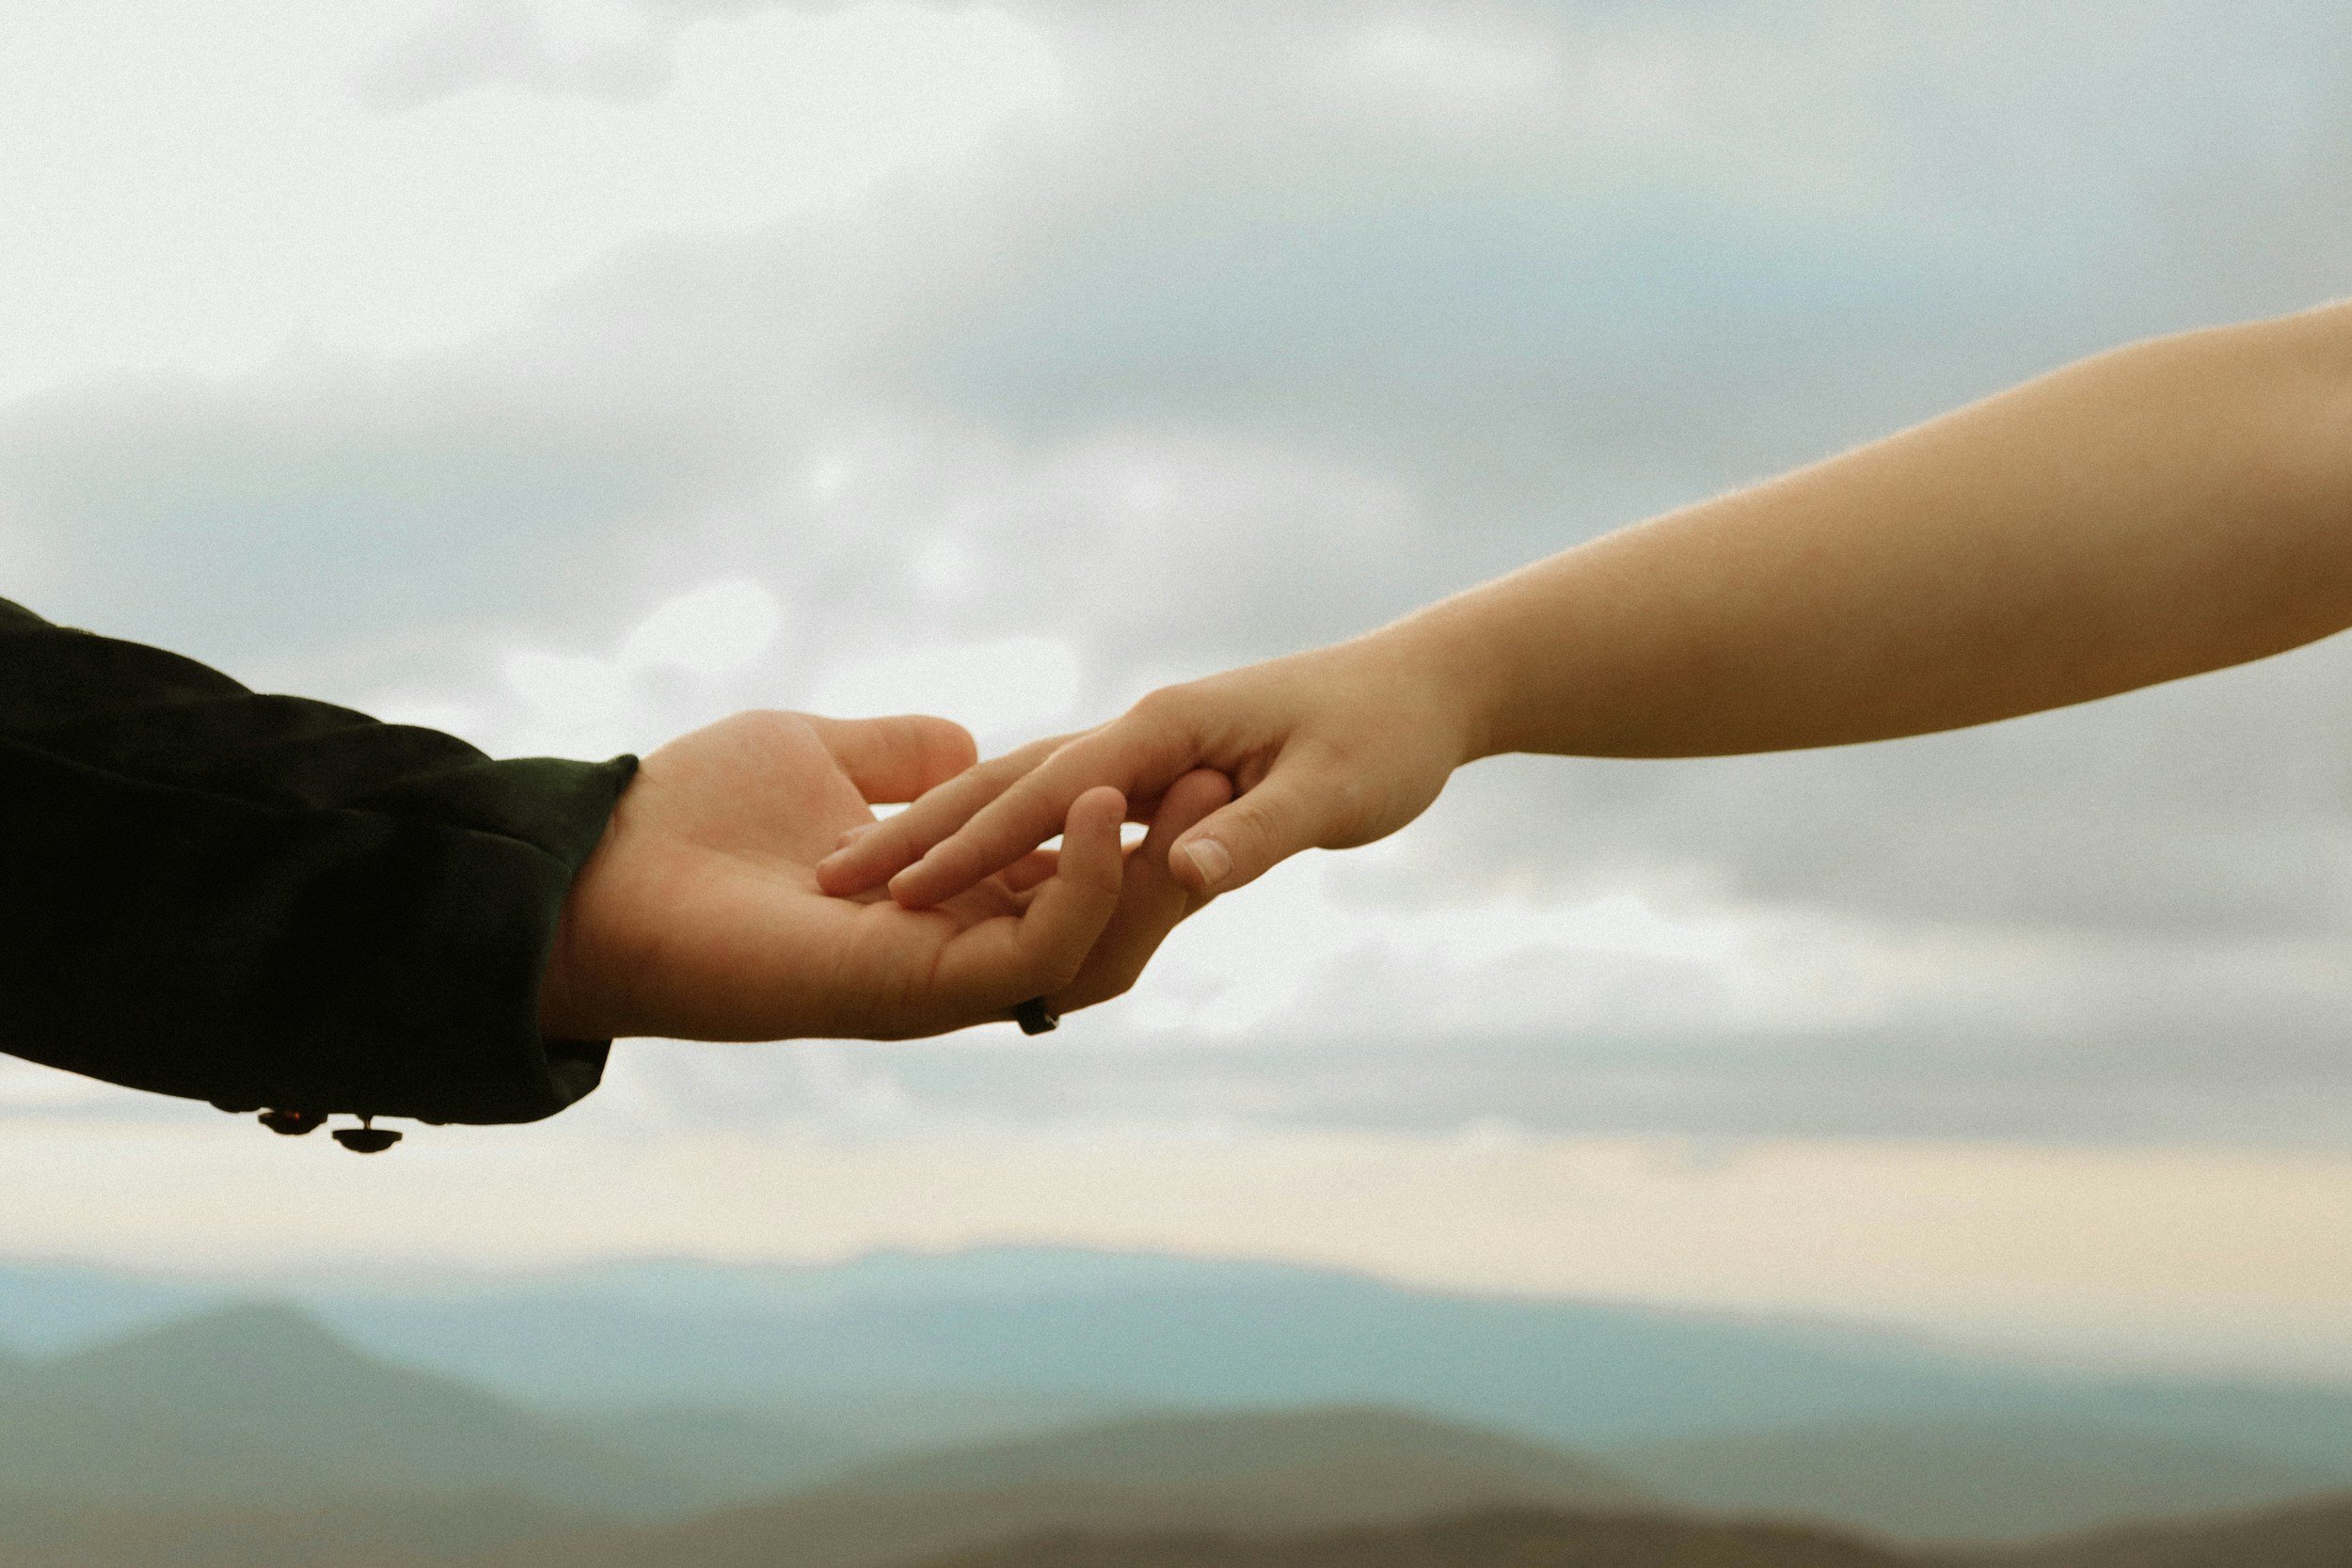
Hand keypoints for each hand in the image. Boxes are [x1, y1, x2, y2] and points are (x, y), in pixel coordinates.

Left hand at [536, 709, 1232, 1040]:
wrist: (604, 869)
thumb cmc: (694, 814)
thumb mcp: (820, 755)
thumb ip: (903, 755)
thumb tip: (970, 747)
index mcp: (945, 899)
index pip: (1070, 869)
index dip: (1134, 816)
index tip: (1191, 751)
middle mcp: (956, 946)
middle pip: (1104, 919)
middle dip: (1173, 850)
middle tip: (1224, 777)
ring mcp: (944, 976)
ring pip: (1091, 946)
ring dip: (1148, 867)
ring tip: (1187, 785)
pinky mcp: (921, 990)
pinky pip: (1032, 952)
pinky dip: (1076, 884)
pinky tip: (1092, 807)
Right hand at [817, 629, 1472, 910]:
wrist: (1423, 687)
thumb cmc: (1386, 741)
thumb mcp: (1334, 796)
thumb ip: (1254, 837)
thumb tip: (1179, 878)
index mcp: (1166, 730)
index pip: (1051, 794)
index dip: (971, 846)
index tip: (893, 894)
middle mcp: (1138, 731)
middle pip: (1009, 783)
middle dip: (922, 833)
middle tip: (831, 883)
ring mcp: (1139, 746)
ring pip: (1022, 787)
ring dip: (945, 830)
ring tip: (863, 871)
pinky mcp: (1152, 765)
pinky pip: (1058, 800)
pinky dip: (999, 828)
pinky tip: (956, 862)